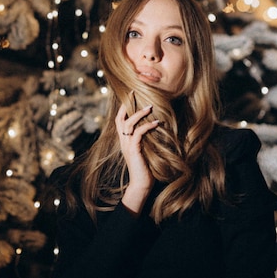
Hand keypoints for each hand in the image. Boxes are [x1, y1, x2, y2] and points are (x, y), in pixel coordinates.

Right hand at [115, 101, 158, 215]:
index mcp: (124, 140)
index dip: (123, 107)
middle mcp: (123, 141)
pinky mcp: (133, 150)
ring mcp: (127, 146)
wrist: (141, 185)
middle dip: (127, 105)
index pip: (120, 120)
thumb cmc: (146, 167)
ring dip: (139, 114)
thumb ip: (145, 138)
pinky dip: (147, 126)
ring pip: (128, 124)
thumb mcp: (144, 149)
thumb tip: (155, 125)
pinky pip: (138, 134)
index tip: (129, 95)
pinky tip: (156, 123)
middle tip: (134, 93)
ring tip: (149, 107)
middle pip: (121, 119)